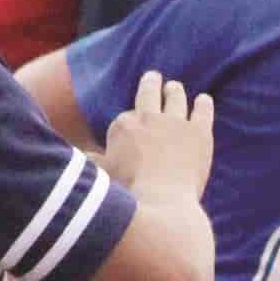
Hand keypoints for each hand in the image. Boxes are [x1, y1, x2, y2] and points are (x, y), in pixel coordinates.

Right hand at [102, 69, 212, 204]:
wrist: (161, 204)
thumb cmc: (128, 194)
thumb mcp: (101, 175)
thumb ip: (90, 161)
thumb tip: (75, 157)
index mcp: (123, 125)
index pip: (127, 116)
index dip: (130, 120)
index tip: (132, 119)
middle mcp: (149, 117)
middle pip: (149, 92)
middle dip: (151, 83)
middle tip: (153, 76)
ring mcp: (176, 123)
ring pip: (176, 97)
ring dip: (174, 90)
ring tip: (175, 86)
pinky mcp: (199, 133)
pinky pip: (203, 111)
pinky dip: (203, 104)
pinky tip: (204, 99)